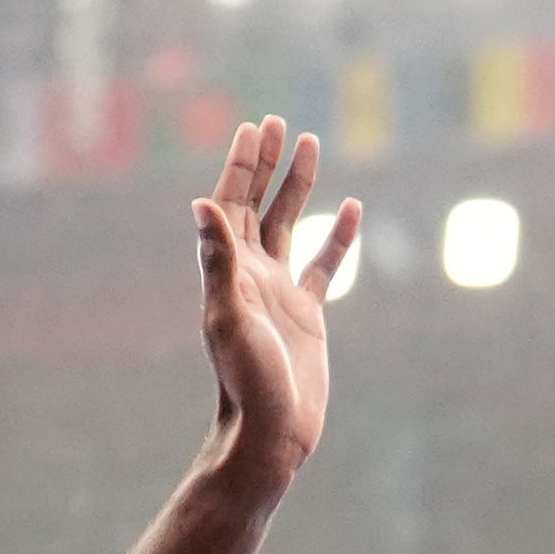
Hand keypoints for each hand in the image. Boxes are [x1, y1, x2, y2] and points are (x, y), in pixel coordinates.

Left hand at [194, 115, 358, 494]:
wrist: (271, 430)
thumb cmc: (246, 381)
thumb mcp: (229, 317)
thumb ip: (218, 260)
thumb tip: (201, 203)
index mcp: (230, 269)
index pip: (232, 203)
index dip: (242, 165)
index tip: (254, 129)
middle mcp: (253, 273)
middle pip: (259, 203)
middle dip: (267, 163)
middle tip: (278, 123)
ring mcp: (281, 290)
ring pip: (291, 224)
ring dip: (299, 186)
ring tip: (312, 145)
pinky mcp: (309, 313)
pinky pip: (326, 264)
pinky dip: (339, 235)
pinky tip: (353, 209)